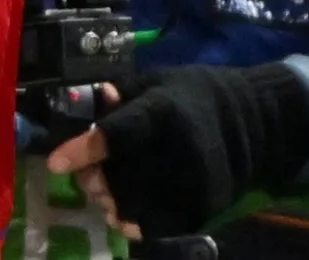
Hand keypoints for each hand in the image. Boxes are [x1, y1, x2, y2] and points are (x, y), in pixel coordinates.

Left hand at [49, 62, 308, 238]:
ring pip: (126, 208)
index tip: (55, 163)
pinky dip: (131, 219)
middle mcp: (176, 151)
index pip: (118, 133)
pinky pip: (148, 228)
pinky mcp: (197, 210)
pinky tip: (132, 204)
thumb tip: (95, 96)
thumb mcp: (162, 81)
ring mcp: (189, 186)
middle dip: (92, 177)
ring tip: (113, 186)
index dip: (84, 149)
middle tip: (92, 170)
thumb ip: (124, 92)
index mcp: (164, 111)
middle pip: (115, 178)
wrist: (253, 126)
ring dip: (108, 200)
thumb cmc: (197, 97)